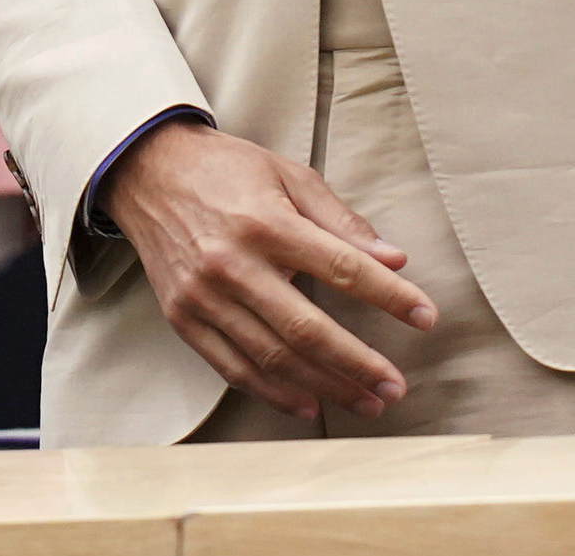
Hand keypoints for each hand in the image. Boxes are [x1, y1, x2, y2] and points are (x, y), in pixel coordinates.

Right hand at [105, 119, 435, 420]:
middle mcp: (232, 263)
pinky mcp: (183, 318)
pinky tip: (309, 405)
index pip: (342, 268)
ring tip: (366, 401)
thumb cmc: (228, 170)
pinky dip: (274, 393)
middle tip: (396, 385)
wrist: (149, 172)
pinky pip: (234, 368)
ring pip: (273, 357)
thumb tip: (395, 258)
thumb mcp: (290, 176)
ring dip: (325, 386)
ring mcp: (204, 297)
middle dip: (359, 363)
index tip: (425, 316)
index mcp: (266, 222)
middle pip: (308, 328)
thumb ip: (342, 221)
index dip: (389, 296)